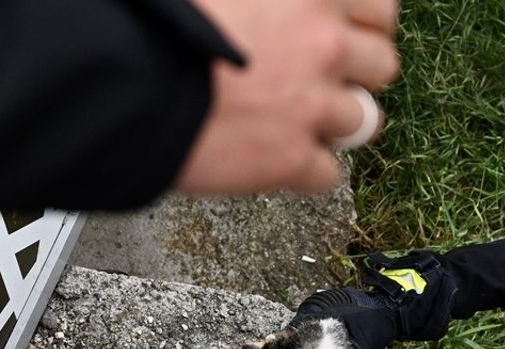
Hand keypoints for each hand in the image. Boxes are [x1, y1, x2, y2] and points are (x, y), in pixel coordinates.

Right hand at [176, 0, 399, 194]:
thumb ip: (268, 1)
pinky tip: (277, 156)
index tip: (351, 35)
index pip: (379, 8)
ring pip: (365, 122)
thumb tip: (268, 9)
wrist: (121, 80)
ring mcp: (312, 105)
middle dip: (358, 73)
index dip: (365, 26)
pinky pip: (328, 174)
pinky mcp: (292, 159)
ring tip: (300, 120)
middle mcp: (323, 44)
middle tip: (326, 79)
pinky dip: (306, 170)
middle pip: (383, 65)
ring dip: (337, 122)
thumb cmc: (157, 22)